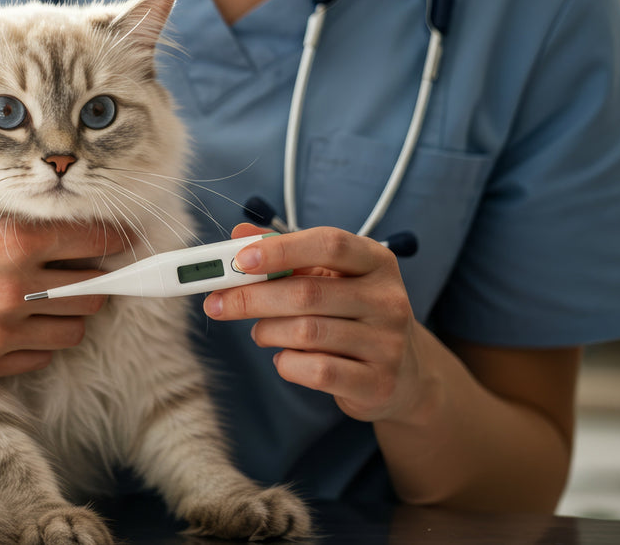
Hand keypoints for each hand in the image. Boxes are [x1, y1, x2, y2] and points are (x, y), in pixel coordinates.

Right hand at [0, 209, 128, 377]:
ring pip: (74, 329)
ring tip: (46, 297)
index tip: (124, 240)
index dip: (116, 239)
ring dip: (69, 313)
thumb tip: (104, 236)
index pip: (98, 241)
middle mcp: (12, 288)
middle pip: (94, 291)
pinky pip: (42, 356)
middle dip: (94, 279)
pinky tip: (16, 319)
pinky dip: (38, 340)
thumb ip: (40, 226)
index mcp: (16, 241)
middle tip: (79, 270)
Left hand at [202, 224, 432, 422]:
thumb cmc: (352, 315)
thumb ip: (284, 254)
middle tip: (218, 303)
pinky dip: (287, 364)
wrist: (401, 374)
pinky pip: (316, 371)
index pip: (330, 244)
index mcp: (376, 261)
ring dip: (267, 331)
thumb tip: (238, 236)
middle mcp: (388, 299)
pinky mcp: (378, 383)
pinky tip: (286, 358)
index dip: (281, 249)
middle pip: (307, 292)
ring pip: (306, 332)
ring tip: (261, 332)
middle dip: (252, 297)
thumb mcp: (326, 277)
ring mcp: (387, 343)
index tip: (240, 260)